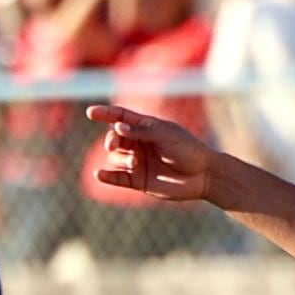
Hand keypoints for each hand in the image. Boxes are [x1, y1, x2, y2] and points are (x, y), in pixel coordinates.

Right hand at [87, 104, 220, 203]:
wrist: (203, 175)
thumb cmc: (187, 149)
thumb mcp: (165, 135)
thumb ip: (141, 132)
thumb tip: (118, 128)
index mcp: (146, 128)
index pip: (120, 117)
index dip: (105, 114)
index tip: (91, 113)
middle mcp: (139, 144)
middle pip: (114, 138)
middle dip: (111, 140)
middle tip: (115, 144)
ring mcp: (137, 162)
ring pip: (114, 158)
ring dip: (119, 159)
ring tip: (135, 163)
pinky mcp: (138, 181)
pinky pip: (117, 178)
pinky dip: (107, 176)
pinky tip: (99, 174)